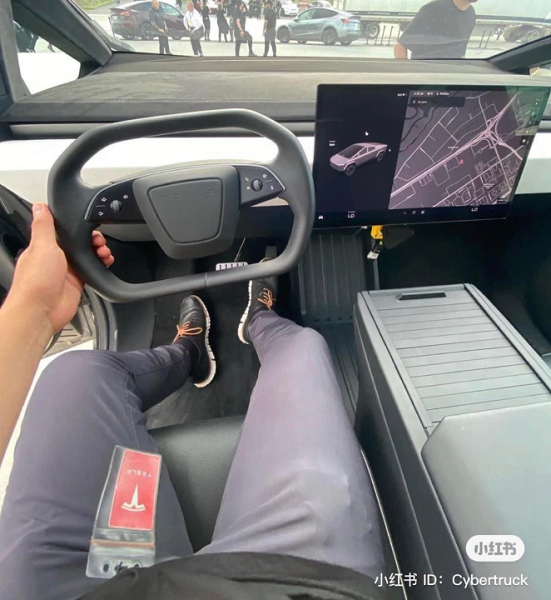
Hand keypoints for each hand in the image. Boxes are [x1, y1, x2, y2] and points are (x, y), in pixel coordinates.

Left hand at [6, 204, 113, 336]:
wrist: (42, 311)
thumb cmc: (35, 282)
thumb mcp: (42, 246)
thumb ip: (43, 226)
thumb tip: (40, 207)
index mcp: (43, 246)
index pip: (63, 230)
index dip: (77, 227)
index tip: (88, 225)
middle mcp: (54, 258)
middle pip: (78, 243)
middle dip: (91, 240)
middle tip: (99, 241)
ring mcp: (66, 271)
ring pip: (87, 256)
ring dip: (98, 252)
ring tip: (104, 252)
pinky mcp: (76, 283)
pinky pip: (91, 271)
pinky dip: (100, 266)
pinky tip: (105, 263)